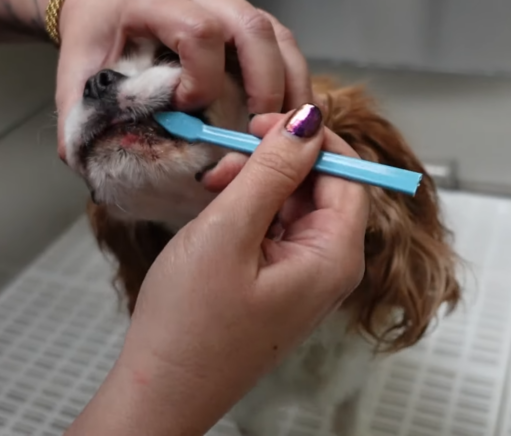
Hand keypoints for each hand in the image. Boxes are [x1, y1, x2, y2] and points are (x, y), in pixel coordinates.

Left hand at [53, 0, 311, 158]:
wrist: (103, 5)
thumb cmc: (95, 40)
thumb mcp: (77, 78)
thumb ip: (82, 119)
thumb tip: (91, 166)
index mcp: (151, 1)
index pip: (197, 30)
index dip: (203, 76)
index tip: (186, 108)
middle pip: (254, 27)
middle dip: (266, 85)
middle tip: (258, 131)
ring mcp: (228, 5)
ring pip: (279, 34)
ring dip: (291, 86)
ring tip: (284, 131)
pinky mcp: (246, 22)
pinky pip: (285, 45)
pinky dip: (294, 83)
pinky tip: (287, 118)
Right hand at [67, 105, 367, 435]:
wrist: (161, 390)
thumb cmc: (190, 326)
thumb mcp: (229, 232)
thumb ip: (271, 171)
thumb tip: (309, 121)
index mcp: (334, 257)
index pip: (348, 174)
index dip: (311, 140)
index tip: (266, 121)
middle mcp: (329, 268)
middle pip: (322, 187)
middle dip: (276, 161)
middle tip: (227, 154)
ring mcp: (304, 277)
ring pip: (295, 204)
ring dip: (257, 183)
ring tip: (212, 185)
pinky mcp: (278, 282)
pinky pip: (276, 228)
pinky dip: (249, 208)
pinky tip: (218, 206)